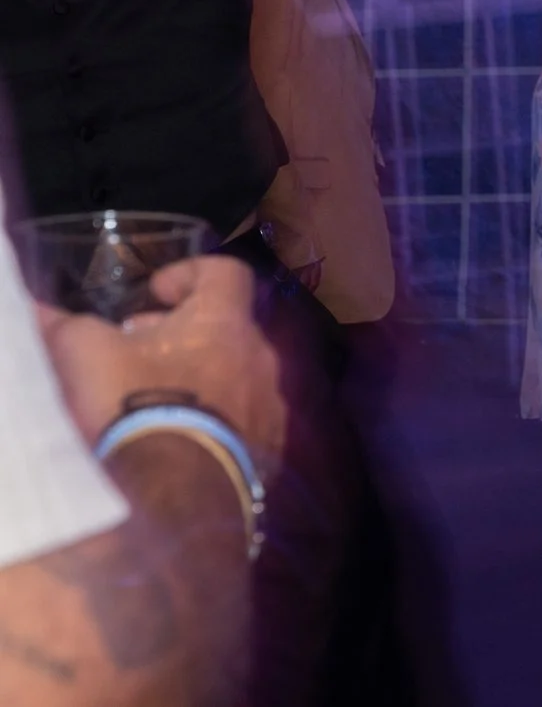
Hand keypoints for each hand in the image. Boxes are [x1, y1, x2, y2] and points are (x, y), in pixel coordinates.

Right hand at [38, 257, 284, 472]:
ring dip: (203, 380)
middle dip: (184, 335)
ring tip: (157, 402)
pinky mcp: (269, 452)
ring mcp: (270, 408)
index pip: (227, 273)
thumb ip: (71, 327)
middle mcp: (261, 358)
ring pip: (239, 378)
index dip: (191, 273)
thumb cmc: (135, 408)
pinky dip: (215, 423)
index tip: (157, 291)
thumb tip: (44, 312)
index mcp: (225, 324)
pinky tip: (180, 443)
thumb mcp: (88, 357)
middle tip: (139, 352)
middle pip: (229, 330)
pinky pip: (245, 424)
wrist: (176, 495)